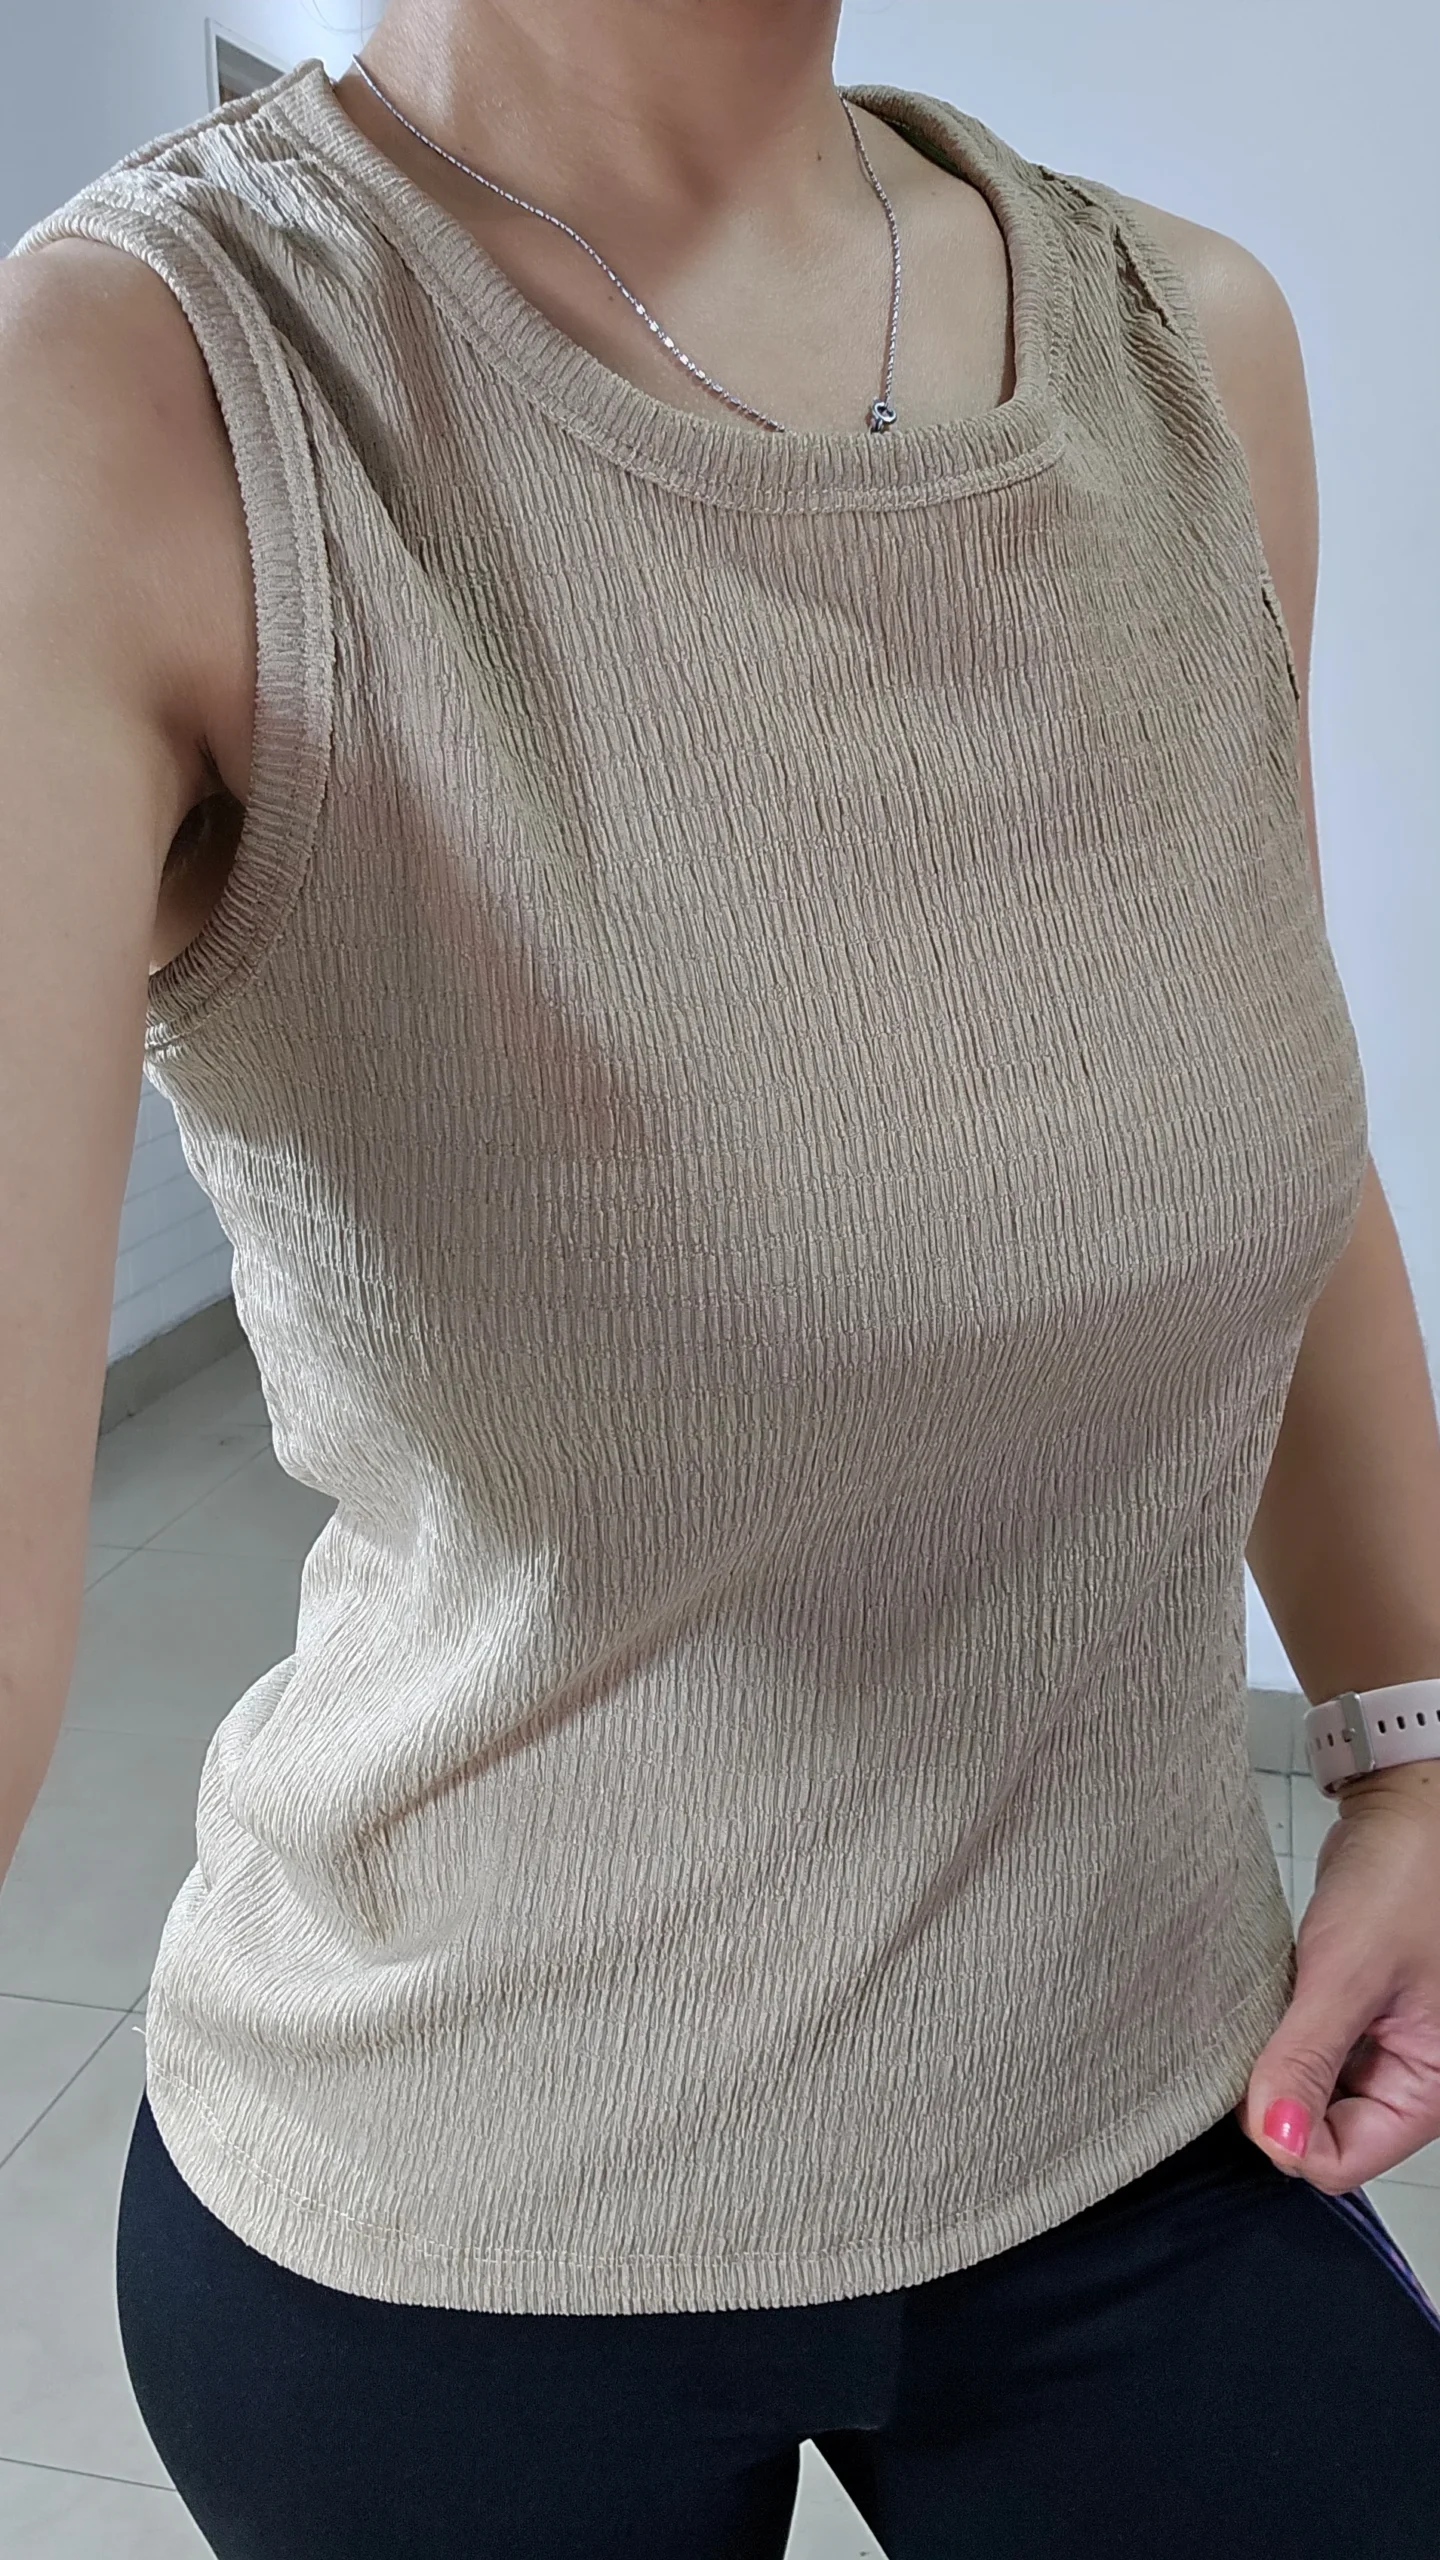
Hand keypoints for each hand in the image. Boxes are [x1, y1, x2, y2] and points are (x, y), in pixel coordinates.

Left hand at [1237, 1770, 1439, 2190]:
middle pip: (1322, 2130)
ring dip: (1278, 2057)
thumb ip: (1307, 2060)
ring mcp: (1381, 2047)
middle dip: (1279, 2092)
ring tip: (1269, 2004)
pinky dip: (1282, 2029)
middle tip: (1256, 2031)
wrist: (1410, 1807)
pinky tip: (1272, 1993)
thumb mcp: (1348, 1972)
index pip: (1340, 2160)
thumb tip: (1273, 2142)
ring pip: (1308, 2089)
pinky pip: (1307, 2047)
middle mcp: (1409, 2078)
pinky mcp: (1354, 2013)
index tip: (1250, 2082)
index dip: (1287, 2134)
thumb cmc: (1406, 1877)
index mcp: (1429, 2089)